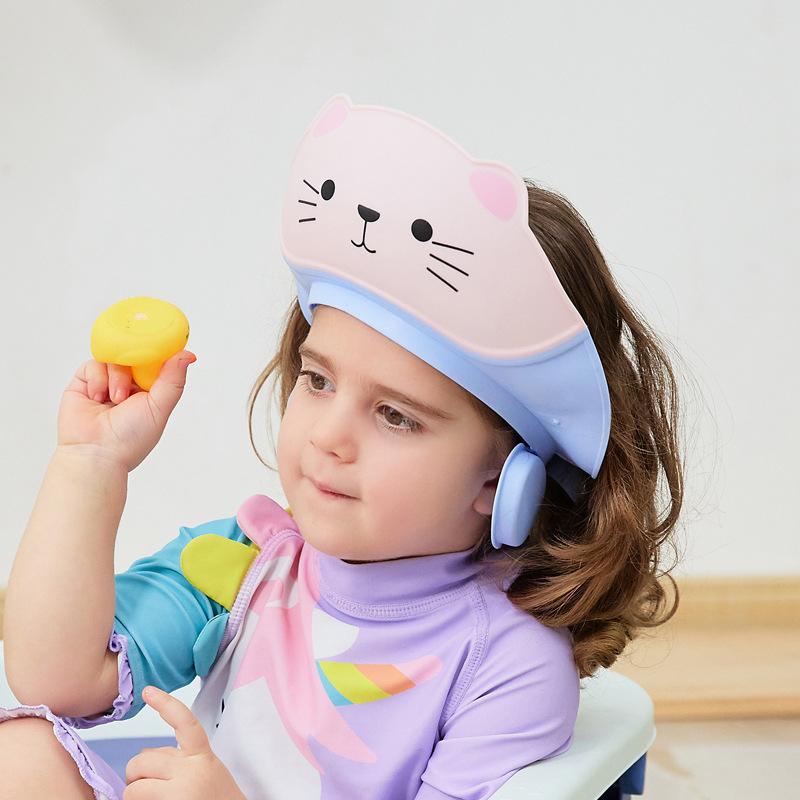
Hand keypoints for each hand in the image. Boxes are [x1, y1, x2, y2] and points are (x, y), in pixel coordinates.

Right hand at [56, 351, 195, 471]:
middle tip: (137, 380)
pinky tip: (99, 398)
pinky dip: (98, 379)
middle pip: (134, 355)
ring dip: (118, 377)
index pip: (156, 362)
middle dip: (136, 363)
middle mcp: (129, 385)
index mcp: (150, 391)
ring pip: (115, 358)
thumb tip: (189, 355)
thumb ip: (173, 380)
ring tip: (116, 399)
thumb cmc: (130, 438)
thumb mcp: (160, 408)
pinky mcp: (85, 382)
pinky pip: (94, 364)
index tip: (161, 349)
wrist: (95, 453)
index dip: (158, 354)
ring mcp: (106, 383)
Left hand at [123, 685, 245, 799]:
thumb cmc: (218, 798)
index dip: (166, 704)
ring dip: (136, 794)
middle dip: (137, 775)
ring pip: (133, 787)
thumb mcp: (206, 772)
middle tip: (148, 788)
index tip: (148, 691)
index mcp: (202, 756)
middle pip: (142, 760)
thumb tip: (144, 757)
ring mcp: (179, 793)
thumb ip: (179, 760)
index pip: (185, 723)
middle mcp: (191, 771)